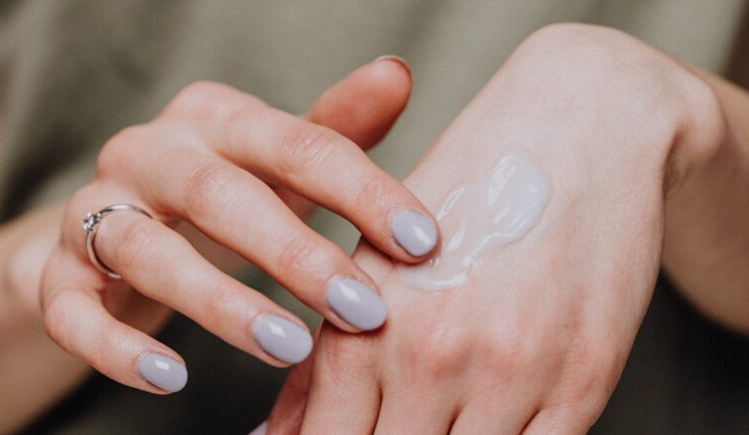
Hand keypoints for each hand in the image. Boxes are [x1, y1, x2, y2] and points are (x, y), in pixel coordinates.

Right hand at [38, 58, 439, 393]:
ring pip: (147, 250)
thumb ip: (334, 128)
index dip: (363, 191)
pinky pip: (73, 311)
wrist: (116, 223)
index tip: (421, 242)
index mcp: (214, 118)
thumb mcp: (278, 161)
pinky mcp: (58, 272)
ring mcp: (96, 210)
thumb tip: (396, 74)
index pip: (297, 144)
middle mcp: (149, 152)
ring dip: (221, 303)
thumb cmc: (223, 193)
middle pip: (220, 193)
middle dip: (296, 254)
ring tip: (289, 346)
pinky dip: (118, 348)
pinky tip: (171, 379)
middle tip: (364, 310)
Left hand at [265, 24, 722, 433]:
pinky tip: (490, 432)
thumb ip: (321, 364)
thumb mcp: (378, 265)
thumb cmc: (464, 193)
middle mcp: (430, 358)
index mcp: (364, 329)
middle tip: (388, 428)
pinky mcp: (583, 381)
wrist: (578, 126)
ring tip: (437, 428)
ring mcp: (511, 374)